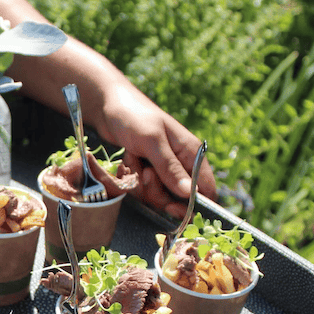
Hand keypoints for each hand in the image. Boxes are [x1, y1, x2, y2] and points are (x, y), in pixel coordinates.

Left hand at [96, 83, 216, 218]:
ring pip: (157, 196)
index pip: (206, 189)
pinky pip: (141, 189)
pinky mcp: (145, 171)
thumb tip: (190, 194)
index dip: (193, 204)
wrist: (107, 106)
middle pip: (177, 198)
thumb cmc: (134, 116)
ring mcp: (161, 169)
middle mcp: (180, 163)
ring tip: (133, 161)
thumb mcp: (152, 141)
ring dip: (141, 184)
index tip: (171, 208)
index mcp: (191, 153)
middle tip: (144, 173)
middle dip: (158, 192)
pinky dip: (131, 180)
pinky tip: (127, 163)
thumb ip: (170, 168)